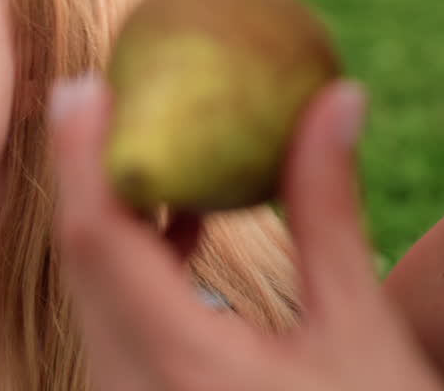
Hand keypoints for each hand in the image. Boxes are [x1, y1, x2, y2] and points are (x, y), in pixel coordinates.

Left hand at [49, 77, 443, 390]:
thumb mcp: (360, 331)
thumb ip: (329, 212)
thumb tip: (335, 100)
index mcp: (178, 363)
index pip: (96, 235)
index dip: (83, 152)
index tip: (88, 83)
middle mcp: (128, 387)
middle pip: (82, 256)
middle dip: (92, 169)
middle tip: (115, 91)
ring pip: (92, 288)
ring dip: (114, 212)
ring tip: (152, 143)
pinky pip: (111, 319)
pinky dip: (134, 263)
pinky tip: (180, 227)